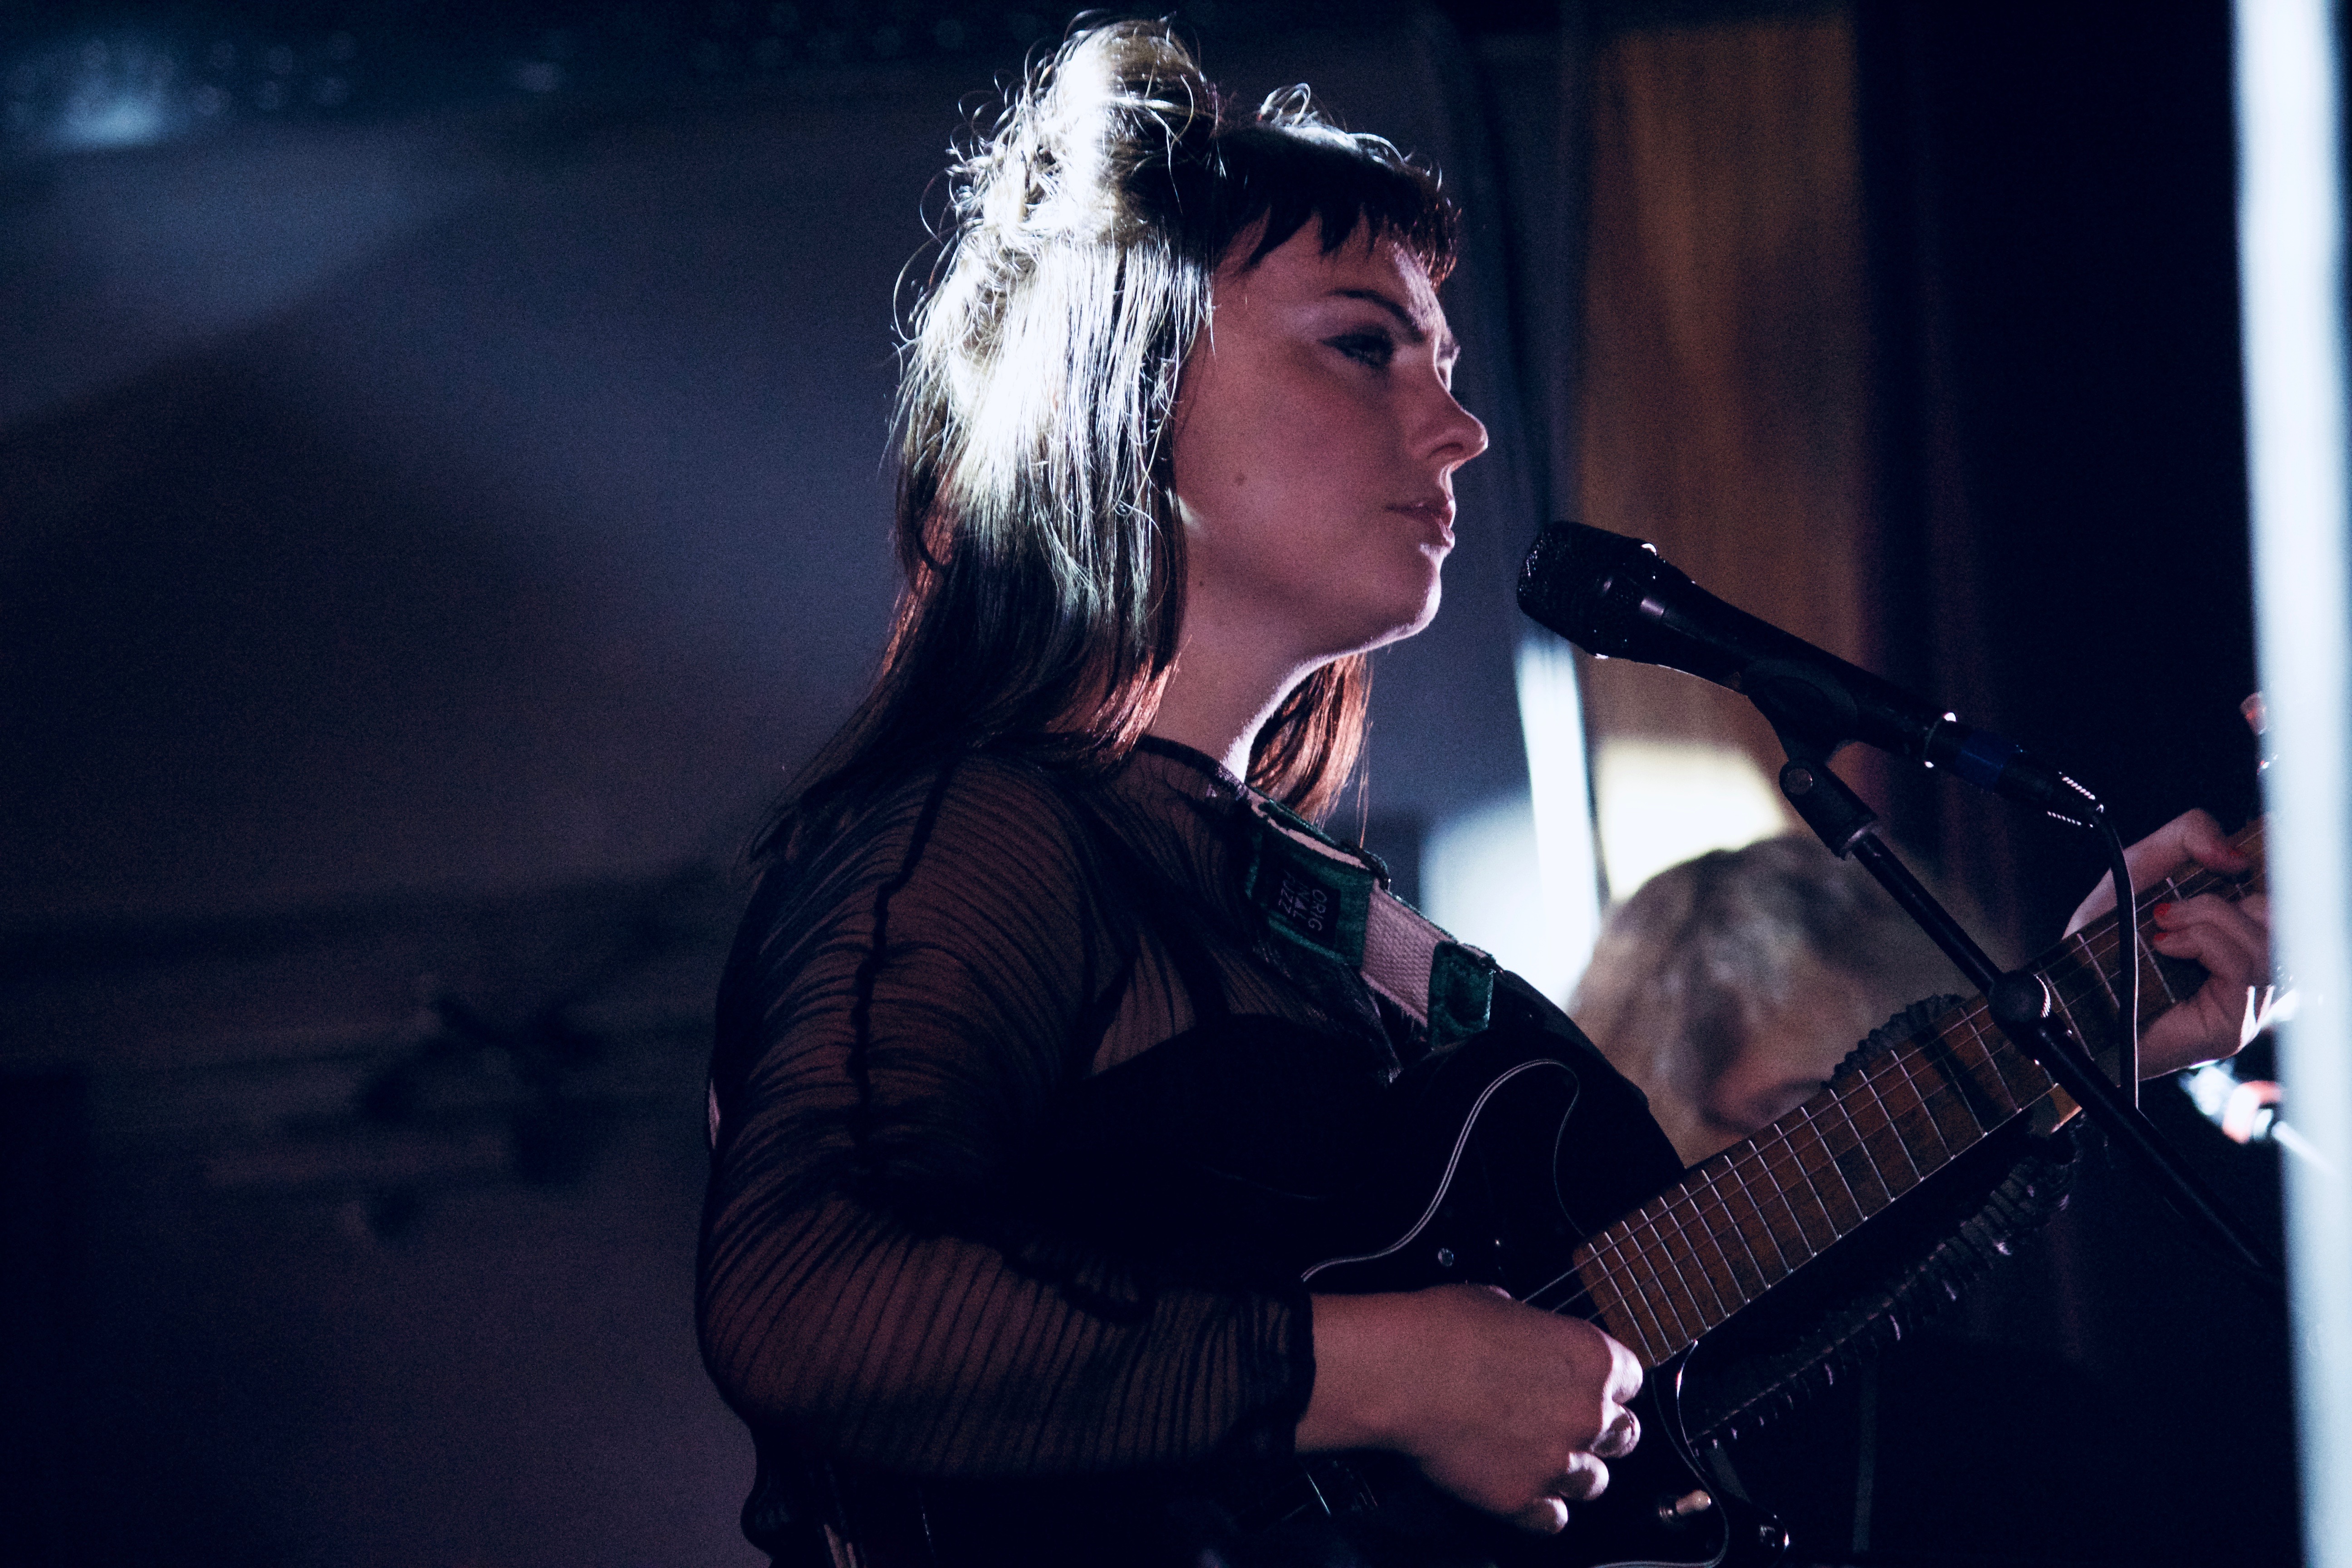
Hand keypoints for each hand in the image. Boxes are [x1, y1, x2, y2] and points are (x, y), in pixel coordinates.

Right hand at [1298, 1285, 1642, 1532]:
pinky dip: (1540, 1507)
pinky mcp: (1521, 1499)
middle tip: (1565, 1421)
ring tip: (1538, 1456)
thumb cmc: (1440, 1329)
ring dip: (1571, 1470)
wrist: (1398, 1373)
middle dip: (1598, 1429)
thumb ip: (1536, 1334)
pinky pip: (1553, 1518)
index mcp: (1591, 1358)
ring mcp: (1556, 1461)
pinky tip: (1520, 1486)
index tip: (1590, 1385)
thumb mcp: (1501, 1305)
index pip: (1632, 1379)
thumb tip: (1529, 1341)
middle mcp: (1586, 1414)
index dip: (1608, 1382)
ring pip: (1594, 1481)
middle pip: (1624, 1434)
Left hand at [2065, 808, 2270, 1077]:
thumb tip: (2236, 856)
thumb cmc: (2106, 938)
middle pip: (2282, 916)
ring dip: (2208, 918)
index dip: (2278, 864)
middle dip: (2223, 900)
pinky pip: (2242, 968)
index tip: (2246, 848)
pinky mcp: (2234, 1026)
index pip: (2291, 896)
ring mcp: (2250, 1002)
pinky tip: (2166, 945)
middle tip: (2169, 908)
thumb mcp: (2142, 868)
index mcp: (2243, 930)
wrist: (2070, 992)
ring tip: (2161, 925)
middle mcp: (2254, 967)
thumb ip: (2188, 837)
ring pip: (2266, 942)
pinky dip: (2202, 942)